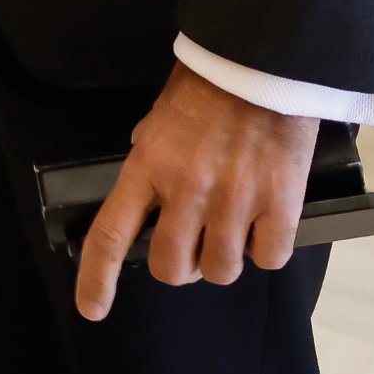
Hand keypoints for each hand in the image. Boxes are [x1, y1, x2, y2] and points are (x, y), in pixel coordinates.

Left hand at [74, 63, 316, 321]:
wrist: (265, 63)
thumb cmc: (209, 87)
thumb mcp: (159, 121)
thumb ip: (150, 163)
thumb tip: (147, 201)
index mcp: (148, 166)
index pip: (110, 235)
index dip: (97, 279)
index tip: (93, 310)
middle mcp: (187, 188)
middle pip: (172, 267)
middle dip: (181, 267)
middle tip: (192, 247)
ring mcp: (235, 198)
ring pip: (221, 270)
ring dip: (224, 259)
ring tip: (232, 229)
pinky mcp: (280, 202)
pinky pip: (269, 257)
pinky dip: (266, 250)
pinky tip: (265, 223)